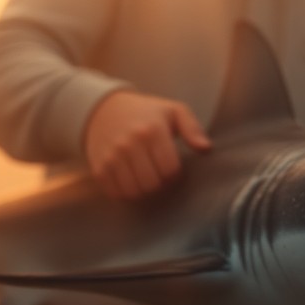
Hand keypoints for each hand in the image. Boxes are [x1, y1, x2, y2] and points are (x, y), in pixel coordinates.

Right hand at [82, 91, 212, 199]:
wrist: (104, 110)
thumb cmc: (146, 113)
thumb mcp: (173, 111)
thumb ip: (192, 128)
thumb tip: (205, 149)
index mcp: (152, 130)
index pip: (170, 169)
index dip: (176, 175)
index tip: (174, 169)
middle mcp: (129, 144)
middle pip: (153, 184)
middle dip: (161, 185)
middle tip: (160, 175)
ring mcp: (112, 157)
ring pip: (135, 192)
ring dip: (145, 191)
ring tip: (147, 179)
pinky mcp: (99, 168)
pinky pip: (117, 194)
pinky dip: (127, 193)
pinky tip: (132, 181)